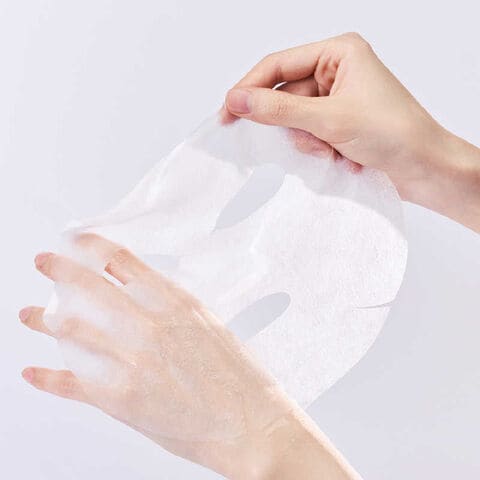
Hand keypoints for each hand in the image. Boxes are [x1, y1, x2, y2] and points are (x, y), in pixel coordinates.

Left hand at [20, 233, 358, 479]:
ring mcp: (133, 362)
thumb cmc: (237, 372)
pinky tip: (30, 370)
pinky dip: (48, 377)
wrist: (250, 421)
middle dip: (59, 269)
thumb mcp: (207, 323)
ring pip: (73, 332)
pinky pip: (74, 385)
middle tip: (41, 260)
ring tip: (26, 313)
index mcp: (175, 302)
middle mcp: (150, 326)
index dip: (93, 245)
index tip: (77, 239)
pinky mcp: (123, 400)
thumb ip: (171, 306)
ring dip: (43, 321)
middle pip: (91, 288)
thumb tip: (140, 290)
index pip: (123, 261)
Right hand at [223, 33, 479, 231]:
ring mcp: (336, 101)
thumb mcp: (329, 118)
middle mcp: (335, 73)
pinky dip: (315, 150)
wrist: (424, 170)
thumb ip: (278, 109)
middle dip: (289, 123)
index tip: (227, 112)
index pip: (278, 65)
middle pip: (285, 95)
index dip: (249, 88)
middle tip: (294, 139)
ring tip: (331, 151)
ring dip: (306, 141)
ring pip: (294, 120)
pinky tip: (338, 157)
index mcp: (338, 53)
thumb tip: (236, 100)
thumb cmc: (391, 133)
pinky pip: (307, 135)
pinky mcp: (337, 125)